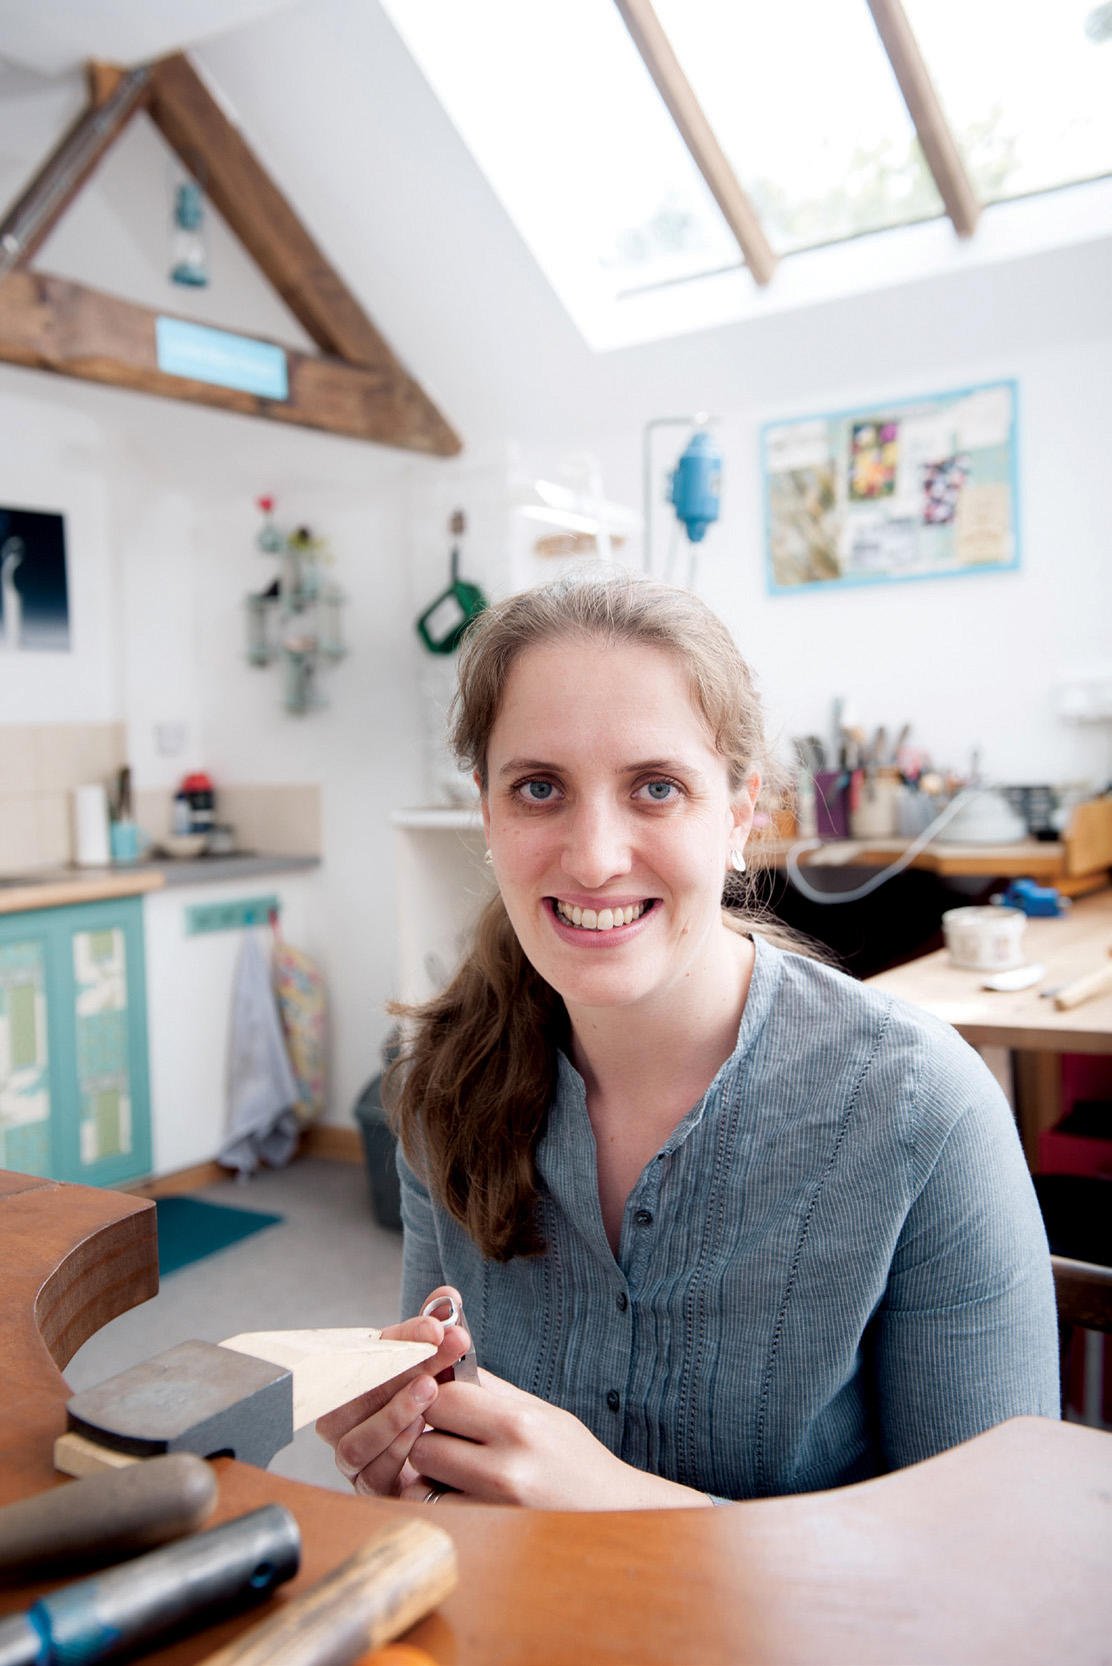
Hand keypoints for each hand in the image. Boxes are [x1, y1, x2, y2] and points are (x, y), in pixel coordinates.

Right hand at [315, 1286, 470, 1496]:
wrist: (455, 1456)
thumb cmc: (438, 1404)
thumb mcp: (440, 1365)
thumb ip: (438, 1329)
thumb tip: (448, 1296)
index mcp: (358, 1376)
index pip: (367, 1350)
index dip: (401, 1336)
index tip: (436, 1327)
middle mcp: (345, 1416)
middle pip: (353, 1394)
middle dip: (397, 1371)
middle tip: (437, 1353)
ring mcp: (354, 1454)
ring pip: (354, 1438)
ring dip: (392, 1413)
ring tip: (429, 1392)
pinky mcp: (369, 1486)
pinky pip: (369, 1472)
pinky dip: (393, 1450)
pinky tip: (420, 1432)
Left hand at [400, 1370, 712, 1510]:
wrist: (611, 1513)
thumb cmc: (575, 1458)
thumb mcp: (542, 1412)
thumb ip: (491, 1391)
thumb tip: (446, 1364)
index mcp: (520, 1423)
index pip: (444, 1396)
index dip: (437, 1394)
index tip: (445, 1398)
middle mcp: (505, 1466)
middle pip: (425, 1437)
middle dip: (429, 1431)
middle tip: (451, 1434)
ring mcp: (493, 1507)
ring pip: (423, 1474)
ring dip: (430, 1466)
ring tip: (457, 1464)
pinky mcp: (485, 1534)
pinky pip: (433, 1507)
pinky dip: (436, 1497)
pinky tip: (460, 1491)